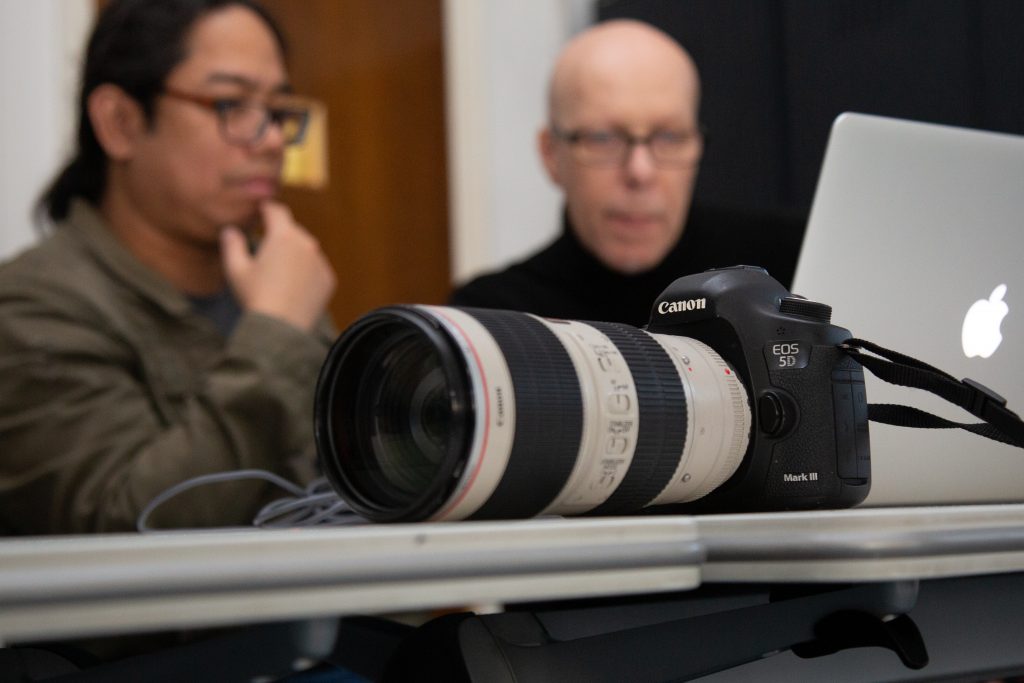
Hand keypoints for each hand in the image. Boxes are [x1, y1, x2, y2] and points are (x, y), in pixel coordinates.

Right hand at [221, 201, 335, 330]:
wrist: (281, 328)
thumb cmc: (255, 296)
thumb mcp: (236, 269)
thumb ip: (232, 244)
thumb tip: (230, 230)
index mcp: (283, 235)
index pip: (276, 210)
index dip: (267, 208)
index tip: (261, 210)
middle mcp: (306, 243)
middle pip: (292, 230)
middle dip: (280, 235)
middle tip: (267, 248)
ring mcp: (320, 262)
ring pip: (306, 250)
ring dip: (294, 254)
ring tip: (279, 272)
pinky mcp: (328, 279)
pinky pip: (316, 269)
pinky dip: (306, 272)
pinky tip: (292, 287)